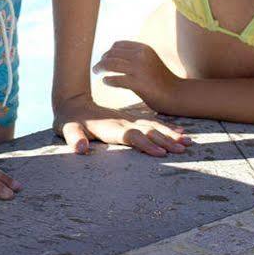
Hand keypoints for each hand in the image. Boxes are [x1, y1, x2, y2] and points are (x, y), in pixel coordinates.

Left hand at [54, 93, 186, 156]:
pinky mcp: (130, 120)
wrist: (73, 101)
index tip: (160, 153)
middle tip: (183, 149)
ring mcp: (128, 120)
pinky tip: (181, 133)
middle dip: (164, 140)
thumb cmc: (69, 121)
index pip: (129, 136)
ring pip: (152, 126)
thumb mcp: (66, 129)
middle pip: (146, 131)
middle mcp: (122, 123)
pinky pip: (151, 123)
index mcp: (109, 127)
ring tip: (187, 142)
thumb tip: (80, 148)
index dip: (144, 144)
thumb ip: (73, 137)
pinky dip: (166, 128)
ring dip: (170, 134)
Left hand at [95, 41, 183, 111]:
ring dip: (100, 67)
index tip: (104, 58)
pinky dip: (108, 80)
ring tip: (96, 72)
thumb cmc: (162, 80)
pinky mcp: (138, 83)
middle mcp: (141, 56)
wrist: (177, 94)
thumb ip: (136, 57)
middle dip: (102, 59)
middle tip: (97, 67)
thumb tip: (113, 56)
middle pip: (112, 54)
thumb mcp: (150, 61)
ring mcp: (139, 69)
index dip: (109, 51)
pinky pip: (116, 79)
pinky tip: (105, 81)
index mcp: (144, 48)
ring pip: (111, 64)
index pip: (119, 45)